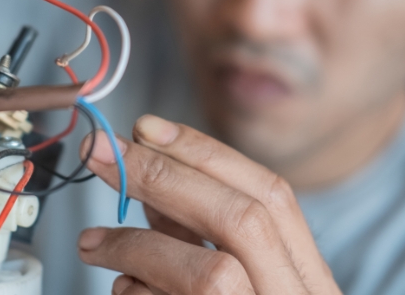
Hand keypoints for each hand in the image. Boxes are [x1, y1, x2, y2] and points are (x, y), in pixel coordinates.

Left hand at [78, 115, 341, 294]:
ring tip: (94, 243)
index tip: (147, 127)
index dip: (207, 153)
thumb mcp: (242, 286)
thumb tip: (151, 187)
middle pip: (243, 219)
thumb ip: (204, 241)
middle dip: (164, 174)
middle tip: (101, 153)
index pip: (271, 196)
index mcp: (310, 286)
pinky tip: (123, 294)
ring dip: (139, 245)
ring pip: (210, 274)